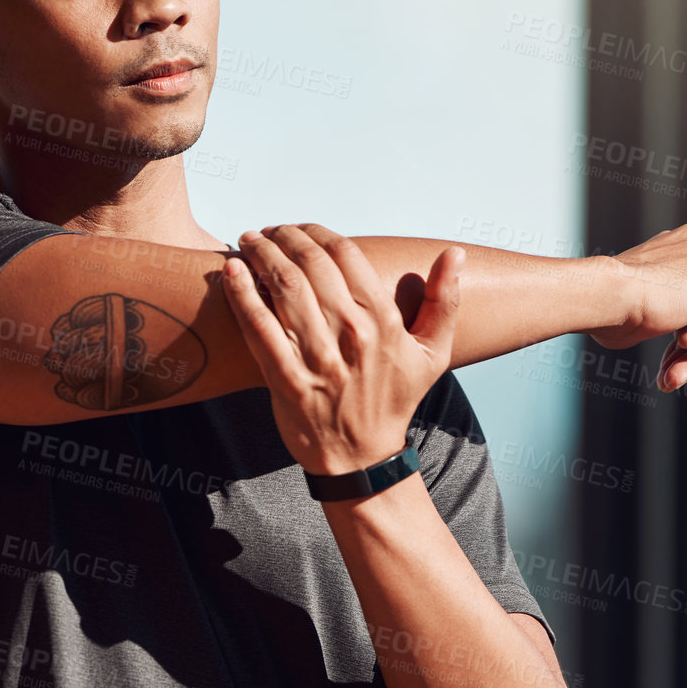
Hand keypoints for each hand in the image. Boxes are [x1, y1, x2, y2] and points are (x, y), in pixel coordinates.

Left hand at [221, 222, 462, 473]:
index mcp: (382, 321)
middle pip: (310, 263)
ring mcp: (317, 358)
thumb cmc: (394, 400)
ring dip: (260, 254)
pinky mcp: (286, 379)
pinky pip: (258, 327)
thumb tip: (456, 254)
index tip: (300, 228)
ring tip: (247, 241)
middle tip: (269, 231)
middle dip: (284, 236)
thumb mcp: (432, 354)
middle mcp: (350, 334)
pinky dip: (241, 293)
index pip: (345, 254)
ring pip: (283, 288)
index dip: (317, 231)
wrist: (361, 458)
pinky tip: (230, 271)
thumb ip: (445, 302)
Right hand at [587, 221, 686, 390]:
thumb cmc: (607, 309)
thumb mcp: (637, 309)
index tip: (664, 365)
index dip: (684, 338)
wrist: (605, 295)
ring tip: (670, 366)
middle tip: (668, 379)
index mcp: (676, 249)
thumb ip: (662, 312)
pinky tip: (684, 338)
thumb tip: (682, 334)